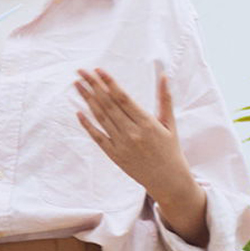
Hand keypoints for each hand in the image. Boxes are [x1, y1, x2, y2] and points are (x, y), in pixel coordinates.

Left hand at [74, 68, 190, 194]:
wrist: (167, 180)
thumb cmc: (170, 150)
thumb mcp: (170, 123)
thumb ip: (165, 98)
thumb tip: (163, 75)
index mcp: (147, 123)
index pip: (123, 98)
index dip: (109, 83)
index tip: (98, 70)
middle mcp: (132, 133)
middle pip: (108, 104)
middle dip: (93, 86)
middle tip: (81, 71)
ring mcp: (121, 145)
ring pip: (101, 118)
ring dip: (87, 100)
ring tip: (78, 85)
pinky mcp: (114, 155)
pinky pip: (98, 137)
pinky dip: (87, 125)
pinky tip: (78, 112)